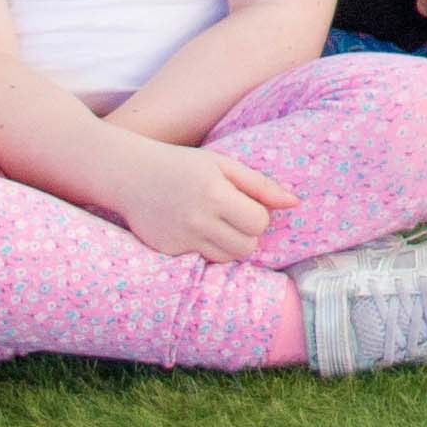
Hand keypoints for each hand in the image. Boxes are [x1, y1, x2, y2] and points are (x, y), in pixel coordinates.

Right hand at [109, 138, 299, 263]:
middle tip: (232, 216)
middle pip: (246, 247)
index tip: (245, 204)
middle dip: (247, 233)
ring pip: (226, 259)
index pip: (259, 223)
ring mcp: (180, 240)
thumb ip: (261, 185)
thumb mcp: (225, 165)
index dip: (258, 215)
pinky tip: (195, 230)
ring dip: (229, 245)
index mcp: (216, 195)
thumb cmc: (184, 165)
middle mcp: (197, 221)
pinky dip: (205, 249)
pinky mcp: (167, 252)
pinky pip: (201, 261)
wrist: (132, 176)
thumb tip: (295, 203)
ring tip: (216, 223)